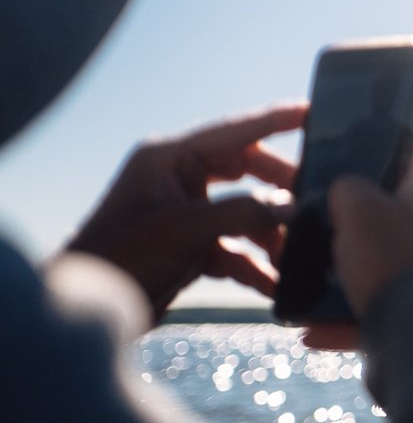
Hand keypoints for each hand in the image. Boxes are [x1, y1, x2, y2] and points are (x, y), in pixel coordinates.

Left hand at [65, 103, 306, 324]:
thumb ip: (244, 212)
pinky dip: (254, 265)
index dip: (277, 119)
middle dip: (280, 191)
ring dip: (271, 236)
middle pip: (247, 171)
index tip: (314, 110)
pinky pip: (234, 247)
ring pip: (245, 213)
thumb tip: (291, 204)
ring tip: (298, 254)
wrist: (86, 312)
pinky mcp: (190, 246)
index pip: (235, 131)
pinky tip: (276, 284)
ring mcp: (186, 213)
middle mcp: (178, 179)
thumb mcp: (187, 230)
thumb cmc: (121, 259)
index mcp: (169, 158)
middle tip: (317, 199)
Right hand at [303, 142, 412, 350]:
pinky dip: (349, 320)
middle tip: (329, 224)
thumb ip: (348, 187)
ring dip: (353, 273)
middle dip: (365, 221)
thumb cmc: (394, 259)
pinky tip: (312, 332)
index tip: (366, 160)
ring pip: (389, 264)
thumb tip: (346, 191)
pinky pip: (384, 311)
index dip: (397, 151)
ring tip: (315, 283)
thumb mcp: (357, 206)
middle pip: (403, 212)